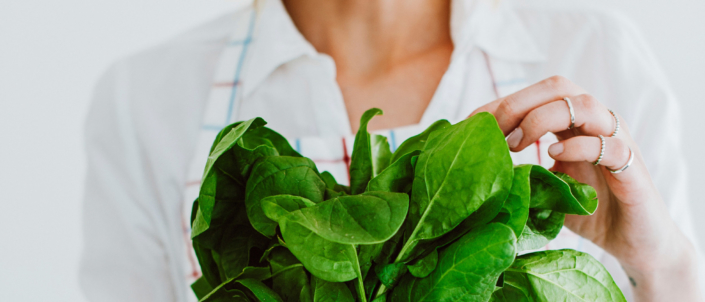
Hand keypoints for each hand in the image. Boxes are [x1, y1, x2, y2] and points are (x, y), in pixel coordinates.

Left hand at [471, 76, 702, 300]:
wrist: (634, 241)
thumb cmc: (588, 210)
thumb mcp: (545, 187)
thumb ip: (521, 172)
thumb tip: (476, 167)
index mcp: (574, 122)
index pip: (536, 95)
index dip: (501, 103)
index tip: (471, 123)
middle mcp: (596, 123)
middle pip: (559, 87)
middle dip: (518, 103)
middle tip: (494, 132)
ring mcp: (617, 141)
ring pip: (585, 105)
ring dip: (543, 119)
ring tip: (518, 144)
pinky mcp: (633, 168)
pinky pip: (610, 146)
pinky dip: (579, 146)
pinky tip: (555, 156)